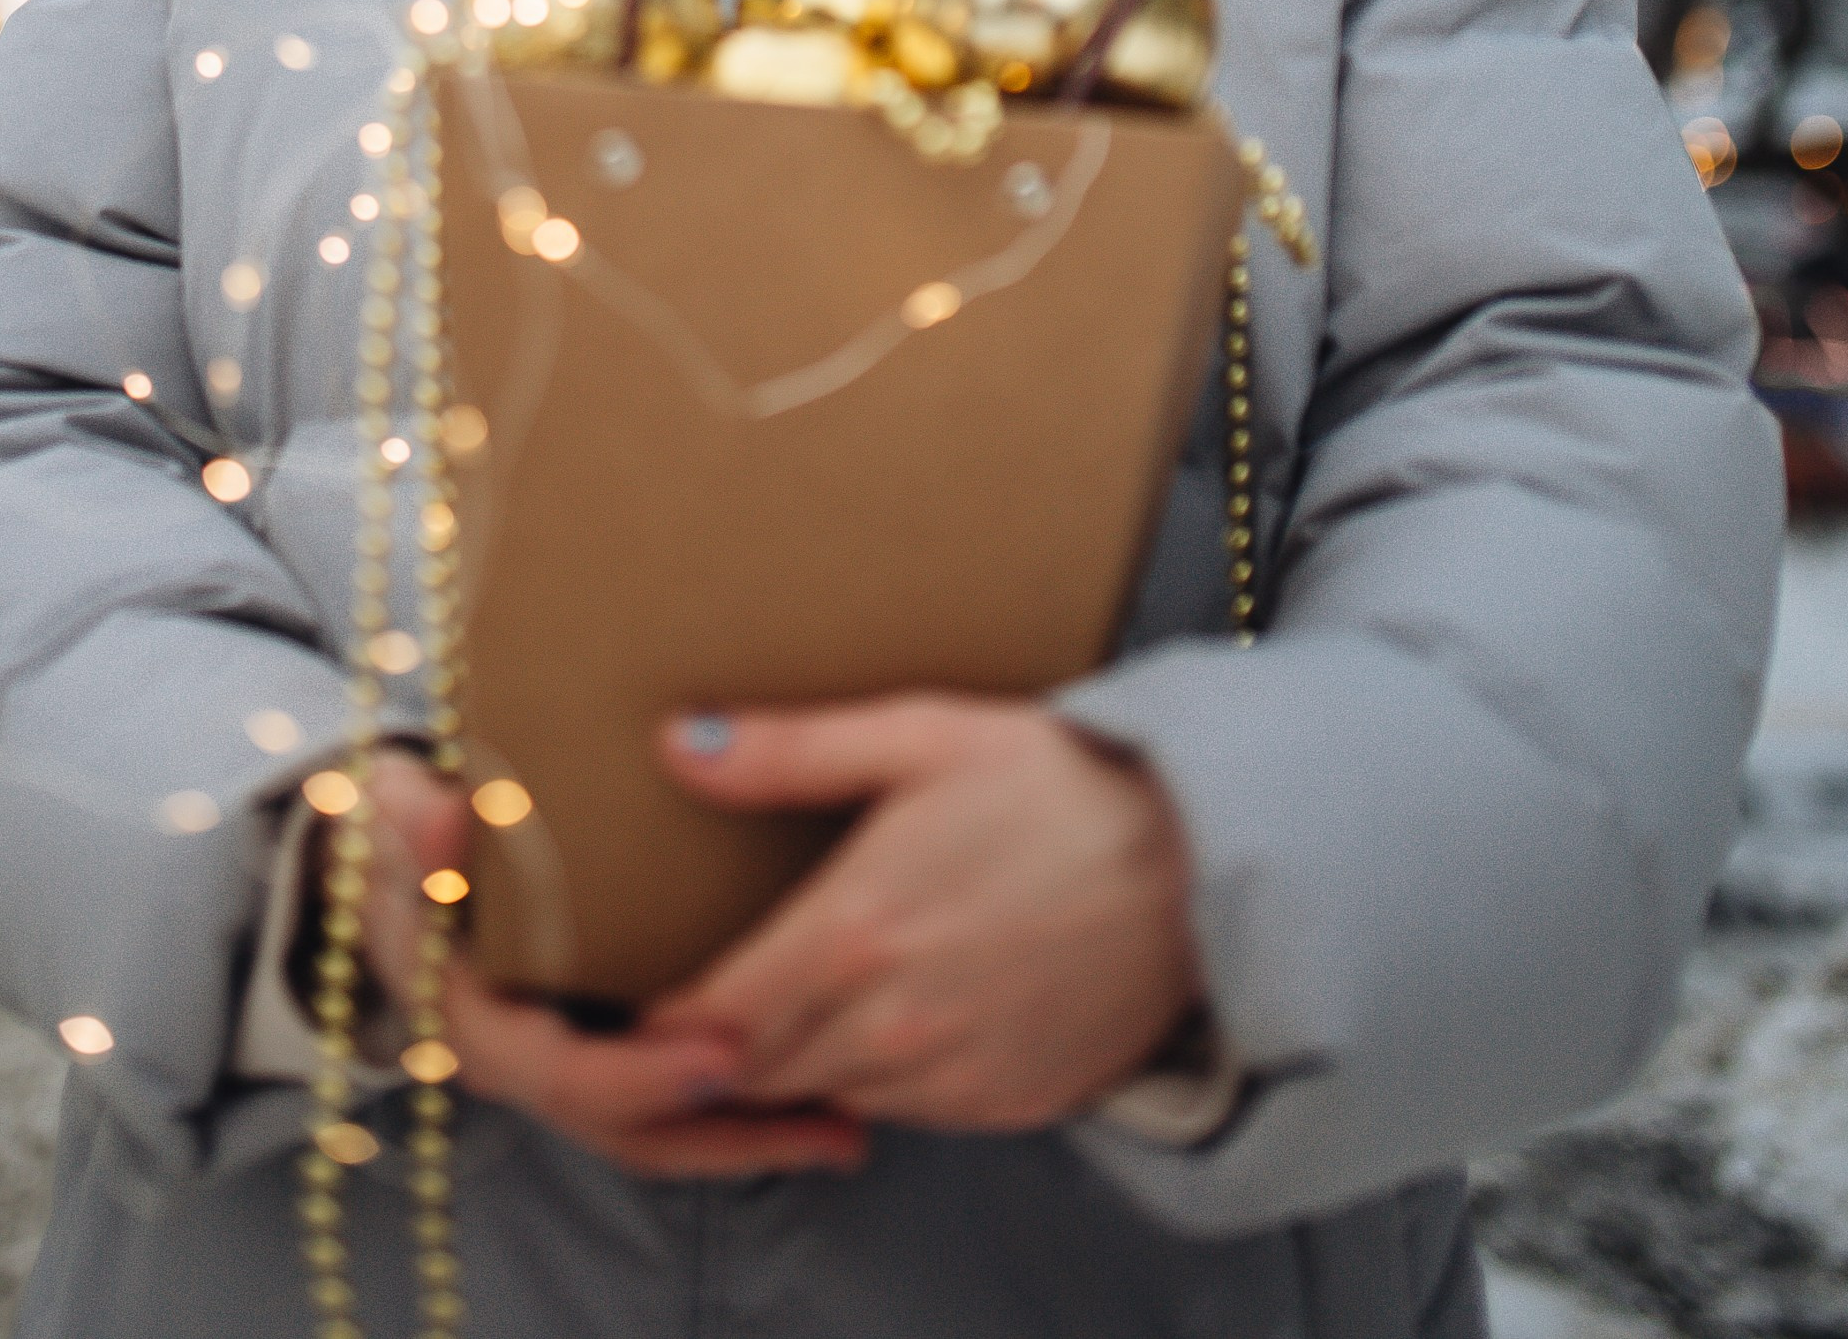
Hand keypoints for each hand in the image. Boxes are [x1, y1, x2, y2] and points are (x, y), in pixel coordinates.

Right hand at [351, 752, 867, 1179]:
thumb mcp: (388, 815)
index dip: (641, 1075)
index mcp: (469, 1019)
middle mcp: (518, 1064)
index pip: (558, 1074)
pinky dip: (738, 1109)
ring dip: (750, 1136)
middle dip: (725, 1127)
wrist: (384, 852)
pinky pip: (668, 1103)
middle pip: (626, 1125)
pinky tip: (820, 1106)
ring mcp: (559, 1064)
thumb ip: (415, 825)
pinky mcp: (599, 1049)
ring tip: (846, 1132)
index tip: (722, 1051)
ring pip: (657, 1131)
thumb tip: (443, 818)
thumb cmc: (394, 829)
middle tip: (822, 1108)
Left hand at [643, 694, 1201, 1132]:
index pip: (715, 1017)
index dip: (669, 1017)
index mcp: (854, 934)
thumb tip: (676, 745)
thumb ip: (788, 750)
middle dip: (721, 1047)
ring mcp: (953, 1077)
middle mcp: (893, 1026)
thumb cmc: (1055, 780)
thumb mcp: (919, 733)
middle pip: (759, 1069)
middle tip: (706, 1004)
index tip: (648, 993)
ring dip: (799, 1064)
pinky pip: (907, 1114)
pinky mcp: (1007, 1105)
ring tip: (789, 1010)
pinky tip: (887, 1023)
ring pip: (829, 1095)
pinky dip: (878, 1082)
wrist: (1199, 861)